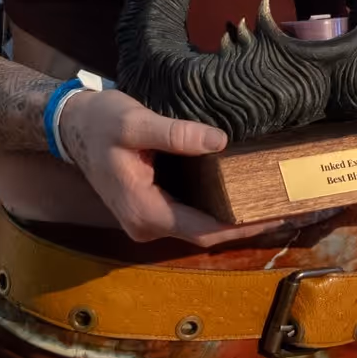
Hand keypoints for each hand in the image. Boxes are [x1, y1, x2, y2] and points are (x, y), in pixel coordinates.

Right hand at [53, 85, 281, 246]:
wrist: (70, 126)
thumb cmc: (100, 122)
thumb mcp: (136, 122)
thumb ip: (176, 134)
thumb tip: (221, 142)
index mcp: (145, 212)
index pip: (205, 231)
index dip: (243, 227)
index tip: (276, 215)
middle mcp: (146, 226)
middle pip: (205, 234)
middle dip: (245, 224)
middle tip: (286, 207)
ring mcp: (147, 221)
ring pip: (199, 227)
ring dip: (233, 218)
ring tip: (271, 200)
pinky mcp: (150, 210)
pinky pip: (189, 215)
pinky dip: (216, 208)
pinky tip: (241, 193)